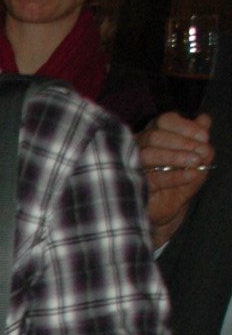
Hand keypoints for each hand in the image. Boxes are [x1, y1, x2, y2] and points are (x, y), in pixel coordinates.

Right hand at [137, 113, 212, 244]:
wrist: (164, 215)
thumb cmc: (176, 186)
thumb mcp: (193, 163)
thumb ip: (198, 142)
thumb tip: (204, 120)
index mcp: (154, 136)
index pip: (165, 121)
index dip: (185, 126)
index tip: (205, 136)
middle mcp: (138, 147)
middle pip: (155, 135)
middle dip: (183, 142)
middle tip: (203, 152)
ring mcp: (130, 166)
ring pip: (148, 154)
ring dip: (176, 156)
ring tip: (196, 163)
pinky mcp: (131, 186)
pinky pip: (151, 177)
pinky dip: (173, 175)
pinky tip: (190, 176)